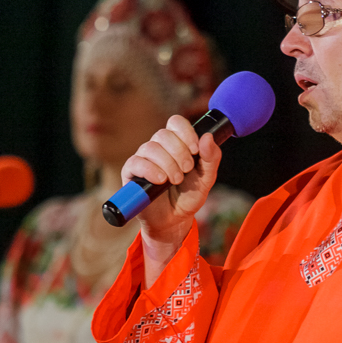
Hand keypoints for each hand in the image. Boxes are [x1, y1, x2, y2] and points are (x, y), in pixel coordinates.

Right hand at [121, 115, 221, 279]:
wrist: (174, 220)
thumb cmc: (188, 196)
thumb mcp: (206, 179)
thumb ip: (211, 158)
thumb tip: (208, 137)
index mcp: (176, 143)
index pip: (176, 122)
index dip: (186, 132)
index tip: (195, 150)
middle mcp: (158, 147)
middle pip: (163, 134)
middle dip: (179, 152)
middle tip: (186, 170)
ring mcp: (143, 158)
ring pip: (151, 147)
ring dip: (167, 164)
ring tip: (175, 180)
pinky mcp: (131, 173)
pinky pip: (136, 162)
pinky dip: (150, 170)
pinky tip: (161, 180)